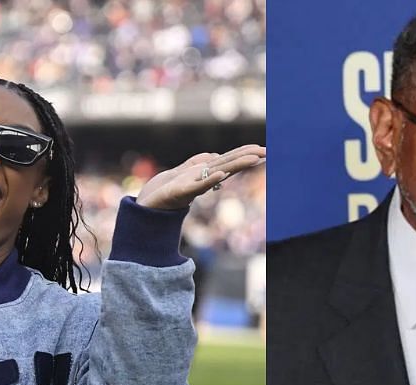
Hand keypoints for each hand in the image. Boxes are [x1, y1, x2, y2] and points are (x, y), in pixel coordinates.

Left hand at [138, 144, 264, 209]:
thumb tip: (214, 155)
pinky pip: (199, 185)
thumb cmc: (166, 189)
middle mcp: (204, 178)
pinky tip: (222, 174)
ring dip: (237, 165)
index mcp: (205, 173)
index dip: (244, 154)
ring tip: (253, 158)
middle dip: (247, 158)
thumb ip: (198, 162)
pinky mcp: (182, 191)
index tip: (262, 150)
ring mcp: (195, 185)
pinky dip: (211, 180)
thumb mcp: (184, 170)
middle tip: (266, 153)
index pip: (229, 161)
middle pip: (229, 165)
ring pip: (219, 172)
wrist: (149, 203)